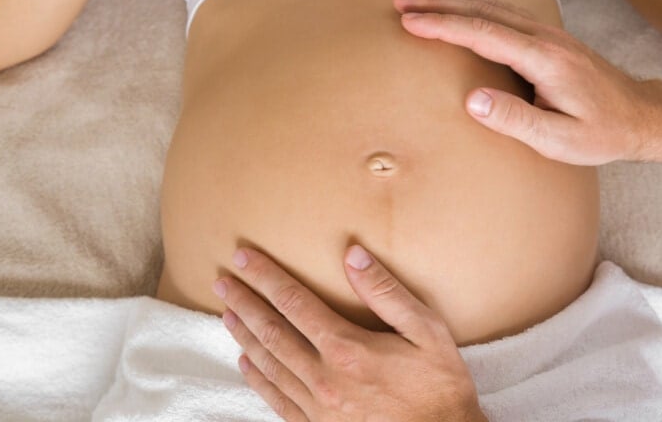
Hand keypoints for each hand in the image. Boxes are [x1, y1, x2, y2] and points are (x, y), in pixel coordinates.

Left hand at [212, 245, 487, 421]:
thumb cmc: (439, 385)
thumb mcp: (426, 330)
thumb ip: (385, 292)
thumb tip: (352, 255)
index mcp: (346, 348)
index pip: (293, 301)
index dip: (265, 277)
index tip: (243, 258)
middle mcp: (324, 377)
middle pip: (271, 331)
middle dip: (244, 302)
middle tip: (221, 281)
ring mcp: (317, 407)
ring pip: (268, 364)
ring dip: (244, 335)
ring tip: (227, 313)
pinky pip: (277, 400)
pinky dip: (257, 379)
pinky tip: (245, 363)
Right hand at [392, 0, 654, 165]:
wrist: (641, 116)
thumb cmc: (601, 132)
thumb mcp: (558, 140)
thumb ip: (515, 119)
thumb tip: (472, 100)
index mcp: (544, 60)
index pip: (483, 34)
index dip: (444, 25)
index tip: (411, 22)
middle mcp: (544, 38)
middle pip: (482, 11)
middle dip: (438, 4)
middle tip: (401, 1)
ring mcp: (547, 33)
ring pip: (491, 5)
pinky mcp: (547, 37)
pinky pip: (504, 10)